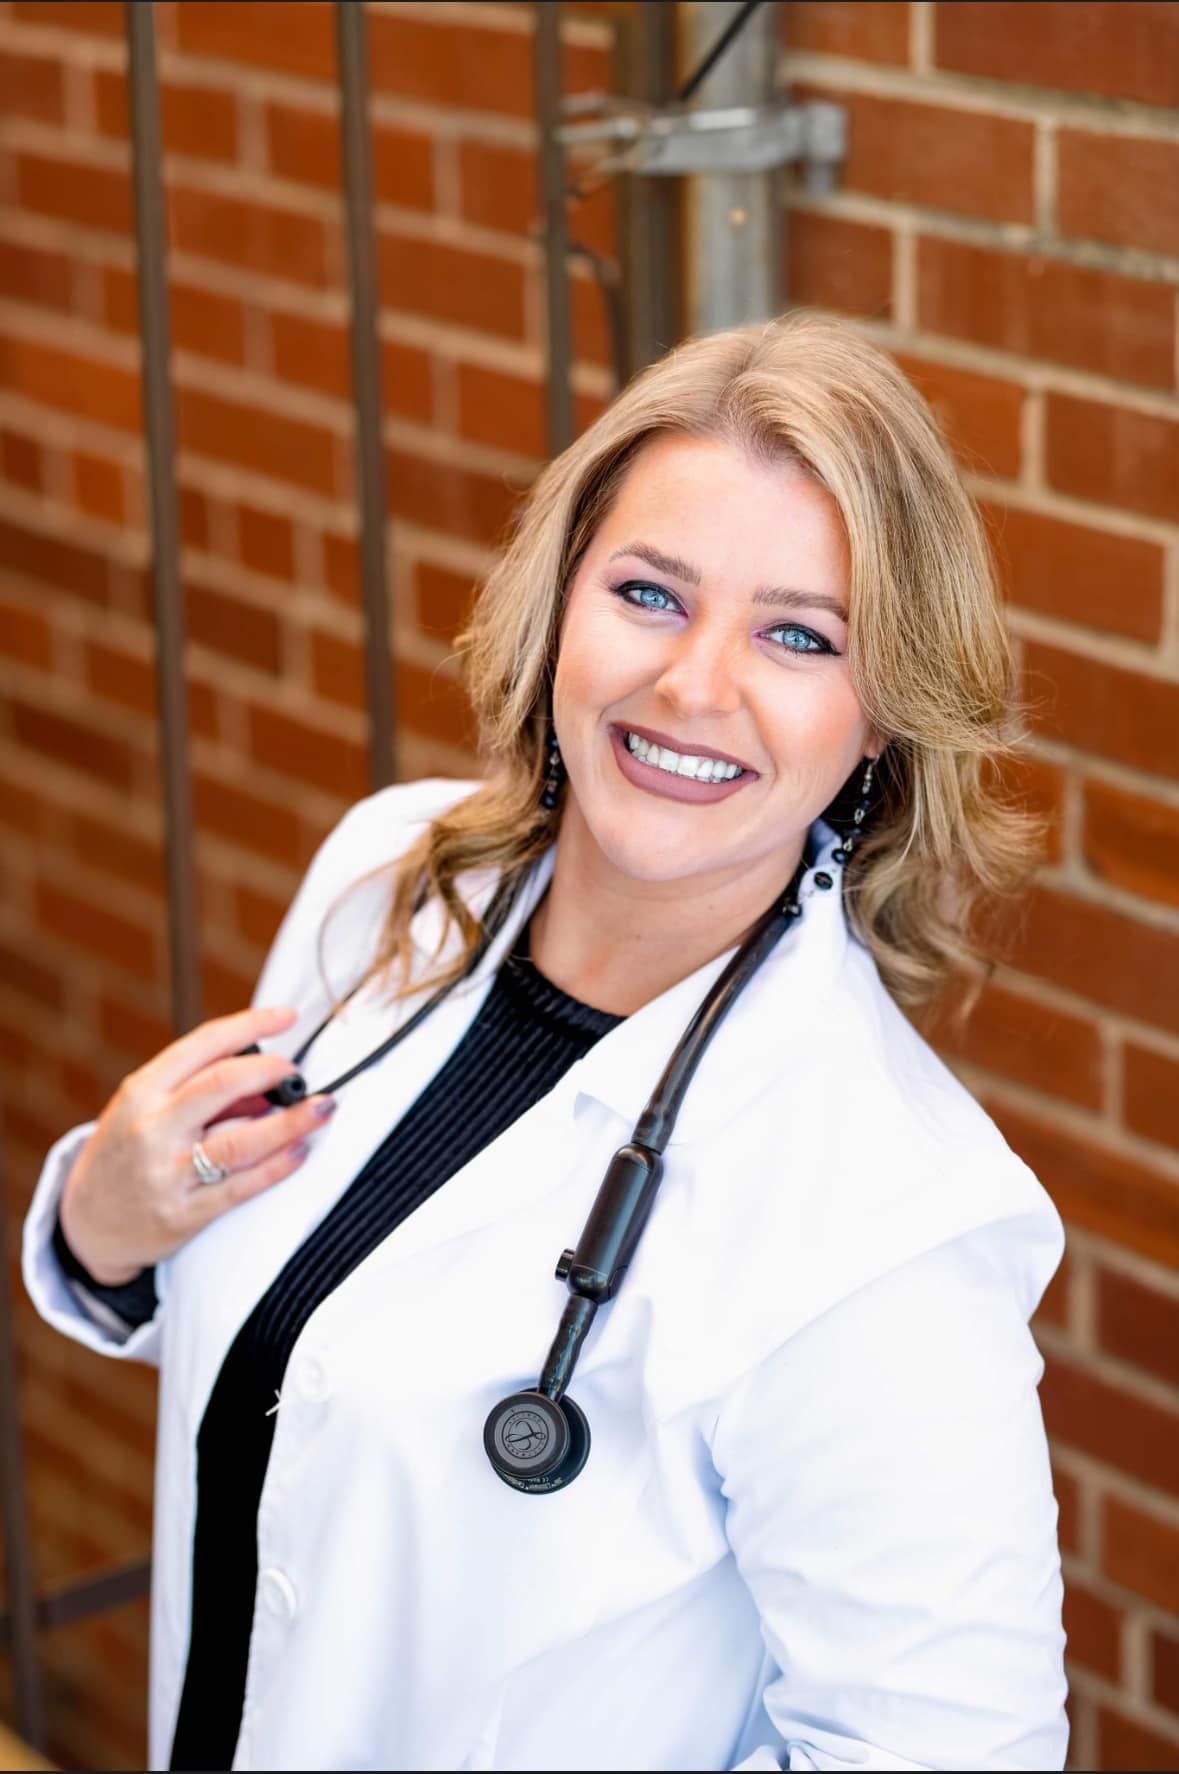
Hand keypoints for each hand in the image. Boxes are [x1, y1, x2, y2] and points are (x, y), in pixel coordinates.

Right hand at [59, 1006, 335, 1285]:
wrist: (85, 1223)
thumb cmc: (127, 1152)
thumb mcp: (144, 1108)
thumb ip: (196, 1089)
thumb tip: (266, 1083)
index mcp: (142, 1091)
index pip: (204, 1044)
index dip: (252, 1024)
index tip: (287, 1015)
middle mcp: (152, 1128)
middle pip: (224, 1084)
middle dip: (271, 1070)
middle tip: (297, 1071)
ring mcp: (167, 1173)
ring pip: (242, 1140)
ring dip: (291, 1122)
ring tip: (321, 1109)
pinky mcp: (183, 1214)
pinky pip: (242, 1186)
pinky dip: (278, 1167)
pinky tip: (299, 1152)